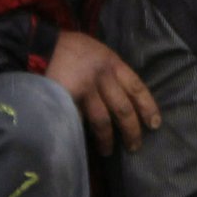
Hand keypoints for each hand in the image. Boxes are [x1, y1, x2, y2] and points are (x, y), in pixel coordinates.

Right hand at [44, 31, 160, 154]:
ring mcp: (85, 89)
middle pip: (123, 109)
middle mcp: (104, 77)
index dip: (148, 108)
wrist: (42, 44)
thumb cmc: (72, 49)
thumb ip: (112, 73)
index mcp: (114, 64)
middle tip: (134, 147)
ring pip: (102, 120)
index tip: (154, 125)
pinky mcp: (67, 98)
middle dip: (131, 131)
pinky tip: (85, 142)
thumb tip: (125, 100)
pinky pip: (78, 119)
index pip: (138, 88)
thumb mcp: (99, 54)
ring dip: (107, 139)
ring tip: (108, 151)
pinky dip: (82, 132)